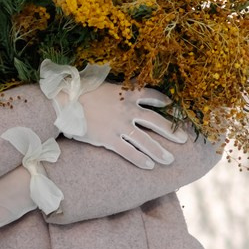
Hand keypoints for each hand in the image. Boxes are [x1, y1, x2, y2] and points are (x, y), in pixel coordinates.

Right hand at [75, 83, 190, 166]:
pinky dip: (140, 160)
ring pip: (145, 141)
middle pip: (156, 121)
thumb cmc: (81, 90)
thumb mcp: (104, 82)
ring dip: (159, 151)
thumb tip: (124, 86)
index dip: (166, 103)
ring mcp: (119, 126)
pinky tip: (149, 166)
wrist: (65, 100)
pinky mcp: (109, 139)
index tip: (175, 109)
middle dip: (172, 131)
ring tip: (170, 159)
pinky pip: (128, 152)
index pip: (153, 96)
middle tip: (184, 139)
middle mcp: (128, 110)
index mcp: (127, 93)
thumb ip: (118, 87)